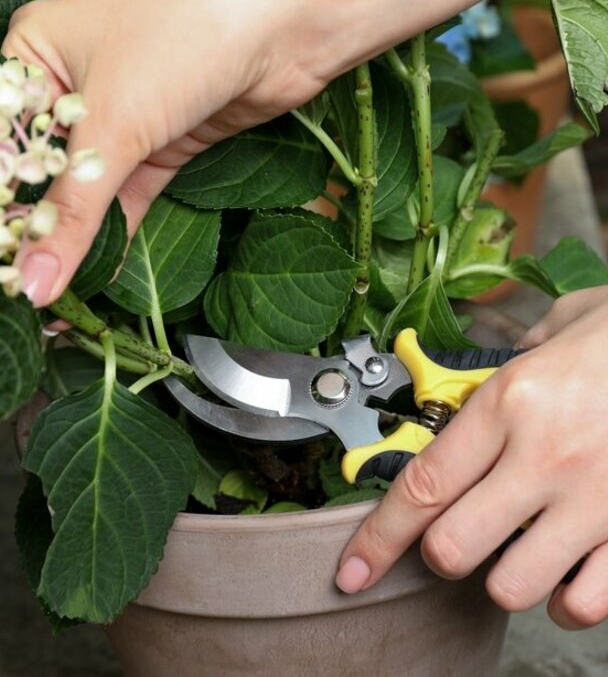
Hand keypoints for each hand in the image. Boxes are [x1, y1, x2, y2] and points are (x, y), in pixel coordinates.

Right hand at [2, 0, 340, 306]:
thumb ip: (73, 209)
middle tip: (17, 286)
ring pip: (88, 189)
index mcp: (36, 54)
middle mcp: (73, 85)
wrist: (284, 23)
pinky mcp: (161, 144)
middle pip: (43, 169)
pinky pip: (127, 197)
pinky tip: (96, 273)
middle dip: (35, 226)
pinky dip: (115, 233)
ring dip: (77, 238)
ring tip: (51, 292)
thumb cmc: (182, 37)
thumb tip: (36, 281)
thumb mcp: (112, 123)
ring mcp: (121, 117)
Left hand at [336, 285, 607, 629]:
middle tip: (455, 535)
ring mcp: (596, 501)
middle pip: (452, 548)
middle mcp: (546, 457)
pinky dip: (566, 599)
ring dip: (503, 576)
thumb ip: (503, 365)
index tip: (352, 569)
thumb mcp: (553, 332)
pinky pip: (587, 604)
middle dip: (442, 552)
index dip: (377, 538)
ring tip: (517, 547)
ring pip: (512, 586)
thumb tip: (471, 386)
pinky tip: (566, 569)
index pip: (422, 486)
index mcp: (511, 403)